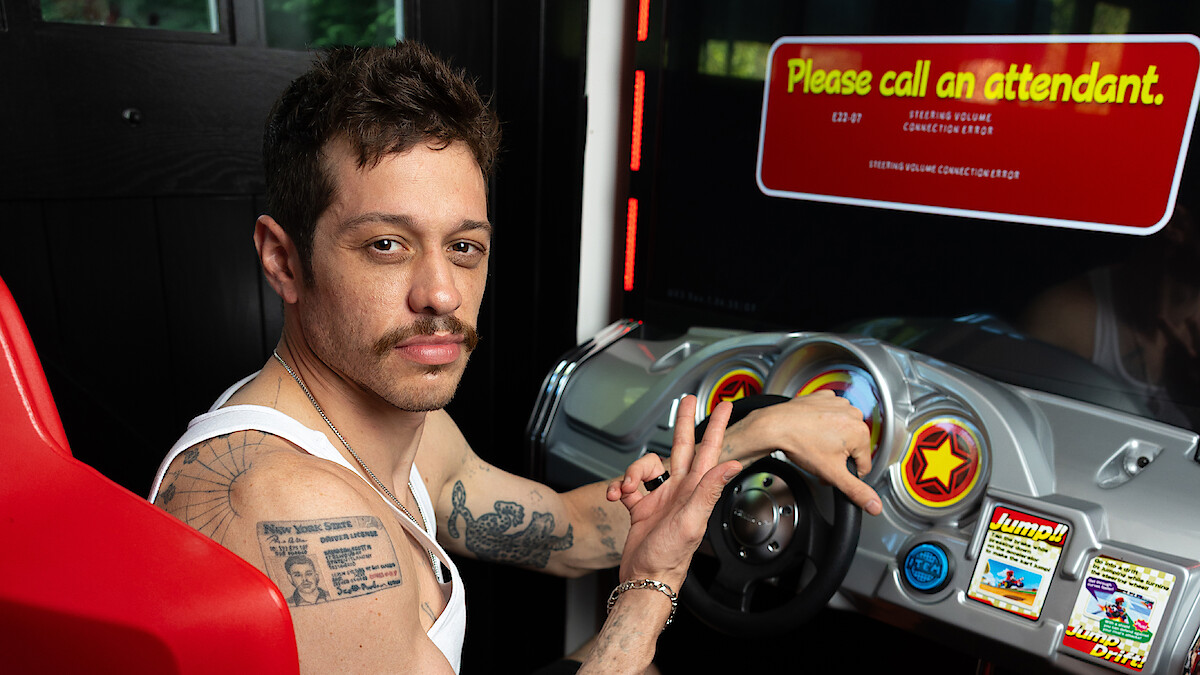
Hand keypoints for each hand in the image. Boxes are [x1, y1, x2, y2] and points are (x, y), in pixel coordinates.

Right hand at [606, 396, 741, 589]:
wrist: (644, 578)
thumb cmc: (670, 558)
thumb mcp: (691, 521)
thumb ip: (709, 490)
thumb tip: (731, 465)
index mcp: (696, 490)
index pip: (709, 450)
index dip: (716, 426)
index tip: (725, 406)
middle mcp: (680, 490)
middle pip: (682, 447)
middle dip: (683, 423)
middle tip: (686, 400)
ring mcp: (661, 498)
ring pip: (647, 466)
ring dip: (632, 471)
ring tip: (627, 487)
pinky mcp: (642, 507)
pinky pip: (628, 486)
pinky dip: (619, 487)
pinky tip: (616, 496)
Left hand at [723, 390, 882, 515]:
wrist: (775, 427)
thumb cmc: (800, 444)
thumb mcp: (832, 473)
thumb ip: (856, 491)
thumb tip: (874, 505)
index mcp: (860, 432)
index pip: (864, 464)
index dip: (846, 473)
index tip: (831, 471)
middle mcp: (852, 414)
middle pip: (853, 447)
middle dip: (839, 457)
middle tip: (820, 458)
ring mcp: (838, 403)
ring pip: (841, 431)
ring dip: (831, 440)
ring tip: (814, 444)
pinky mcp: (824, 397)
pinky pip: (829, 415)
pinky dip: (822, 422)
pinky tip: (812, 430)